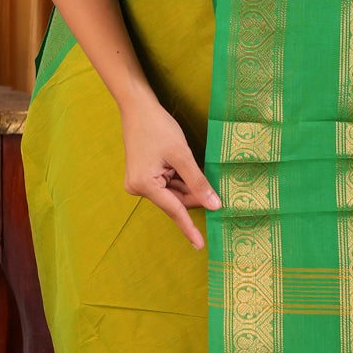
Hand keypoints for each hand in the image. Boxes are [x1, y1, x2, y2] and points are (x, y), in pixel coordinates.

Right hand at [120, 96, 220, 248]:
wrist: (138, 107)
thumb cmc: (158, 127)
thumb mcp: (182, 155)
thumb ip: (198, 182)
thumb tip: (214, 205)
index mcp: (145, 185)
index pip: (174, 210)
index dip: (190, 227)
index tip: (200, 245)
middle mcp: (138, 188)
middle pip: (175, 201)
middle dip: (192, 192)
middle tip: (204, 176)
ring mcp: (139, 182)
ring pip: (173, 193)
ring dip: (186, 183)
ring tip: (184, 160)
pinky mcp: (143, 176)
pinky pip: (167, 185)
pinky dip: (179, 179)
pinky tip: (179, 163)